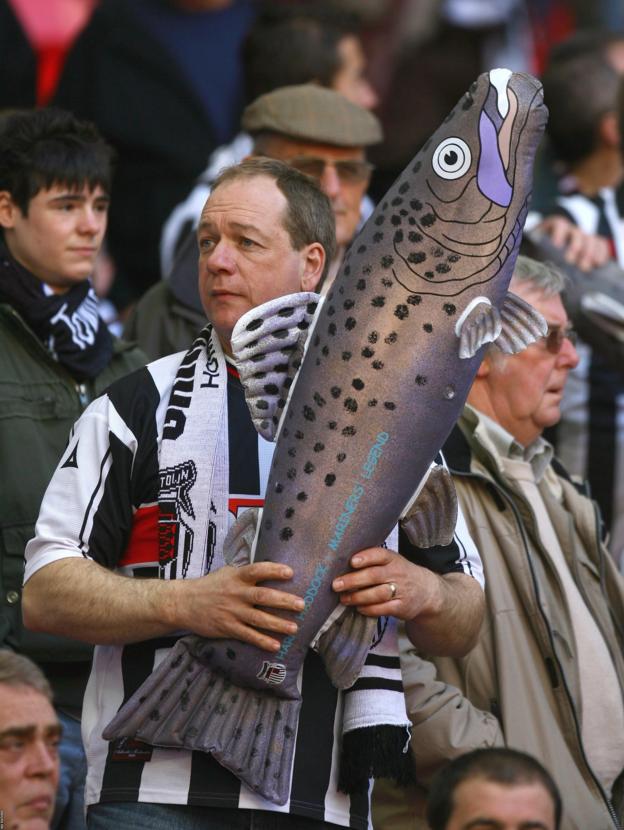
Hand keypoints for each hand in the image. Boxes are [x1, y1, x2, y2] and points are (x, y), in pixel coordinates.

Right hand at [173, 562, 304, 651]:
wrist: (184, 603)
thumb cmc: (209, 586)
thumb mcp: (227, 573)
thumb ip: (246, 573)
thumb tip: (269, 571)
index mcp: (237, 576)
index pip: (257, 570)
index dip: (274, 570)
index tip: (291, 572)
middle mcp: (236, 593)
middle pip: (262, 597)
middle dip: (283, 601)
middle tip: (301, 605)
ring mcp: (232, 612)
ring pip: (258, 619)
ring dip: (277, 624)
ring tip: (294, 628)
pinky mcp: (227, 627)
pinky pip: (247, 635)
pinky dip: (262, 641)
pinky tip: (275, 646)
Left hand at [331, 547, 439, 620]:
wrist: (426, 591)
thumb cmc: (398, 573)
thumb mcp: (390, 562)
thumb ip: (372, 561)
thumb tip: (341, 564)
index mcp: (393, 559)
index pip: (379, 555)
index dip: (366, 557)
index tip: (352, 561)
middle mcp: (397, 573)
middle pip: (374, 575)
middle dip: (353, 580)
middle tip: (336, 585)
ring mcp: (401, 591)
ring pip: (377, 594)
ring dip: (358, 597)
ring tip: (344, 598)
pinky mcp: (402, 607)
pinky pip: (383, 609)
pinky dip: (369, 609)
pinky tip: (358, 608)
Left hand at [537, 215, 609, 270]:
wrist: (555, 252)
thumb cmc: (540, 250)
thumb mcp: (534, 247)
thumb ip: (533, 250)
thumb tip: (527, 261)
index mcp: (554, 227)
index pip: (558, 224)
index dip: (558, 233)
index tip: (556, 245)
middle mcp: (570, 230)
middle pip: (576, 233)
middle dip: (575, 247)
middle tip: (570, 261)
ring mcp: (583, 236)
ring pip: (590, 239)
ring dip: (588, 253)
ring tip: (584, 268)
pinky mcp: (593, 244)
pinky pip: (601, 245)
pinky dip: (601, 253)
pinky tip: (597, 264)